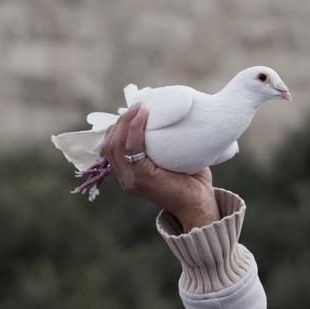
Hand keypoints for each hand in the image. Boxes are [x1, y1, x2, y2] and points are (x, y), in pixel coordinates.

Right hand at [101, 103, 220, 231]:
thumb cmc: (191, 181)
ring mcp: (130, 179)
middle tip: (138, 105)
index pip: (111, 146)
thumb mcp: (172, 160)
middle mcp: (125, 177)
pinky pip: (132, 148)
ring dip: (127, 121)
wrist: (199, 204)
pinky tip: (144, 116)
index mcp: (129, 174)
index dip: (119, 126)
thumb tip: (169, 119)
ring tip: (140, 107)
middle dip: (121, 120)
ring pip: (117, 143)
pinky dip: (136, 129)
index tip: (134, 110)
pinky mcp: (140, 178)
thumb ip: (164, 145)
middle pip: (110, 143)